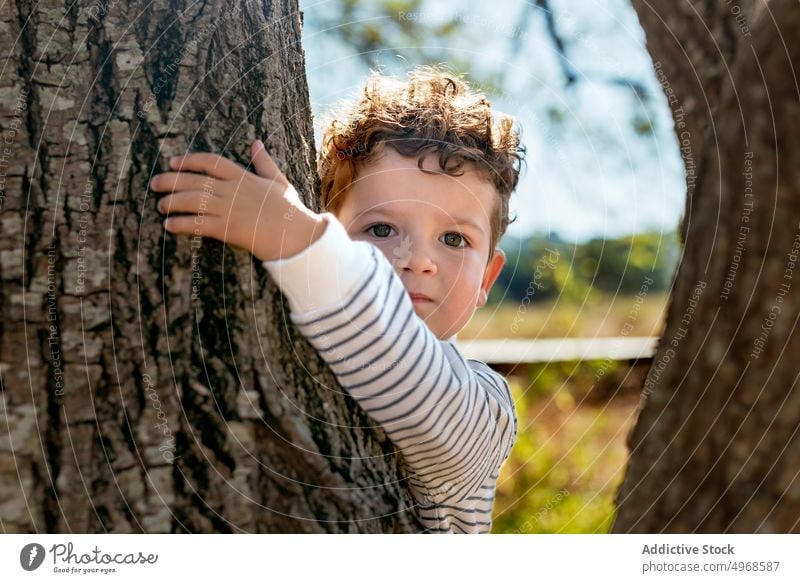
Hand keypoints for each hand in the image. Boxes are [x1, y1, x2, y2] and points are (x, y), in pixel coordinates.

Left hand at [152, 140, 324, 260]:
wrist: (295, 235)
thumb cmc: (289, 210)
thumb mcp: (278, 181)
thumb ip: (263, 162)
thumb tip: (255, 143)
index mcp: (243, 176)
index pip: (211, 162)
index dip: (189, 160)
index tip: (173, 162)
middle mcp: (232, 190)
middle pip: (194, 180)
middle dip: (171, 180)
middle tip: (154, 184)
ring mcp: (228, 209)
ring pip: (191, 201)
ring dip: (172, 202)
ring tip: (160, 205)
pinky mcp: (227, 229)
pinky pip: (197, 224)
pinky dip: (180, 224)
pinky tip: (169, 225)